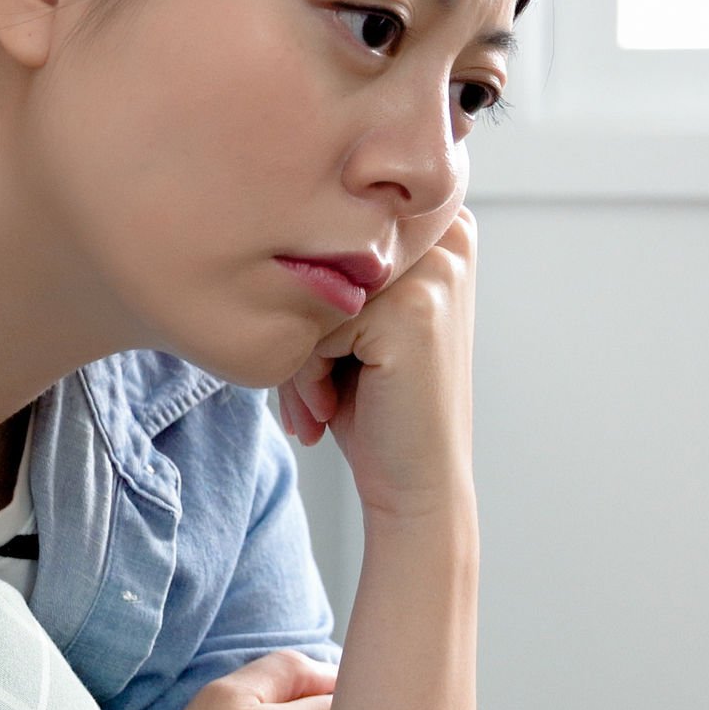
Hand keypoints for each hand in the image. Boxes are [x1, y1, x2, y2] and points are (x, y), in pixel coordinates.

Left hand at [278, 203, 476, 520]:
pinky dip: (308, 372)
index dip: (308, 293)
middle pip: (324, 256)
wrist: (416, 485)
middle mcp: (448, 234)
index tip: (319, 356)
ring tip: (318, 404)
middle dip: (299, 326)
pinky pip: (318, 323)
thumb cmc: (375, 405)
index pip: (330, 231)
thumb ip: (334, 264)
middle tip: (309, 393)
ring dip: (299, 356)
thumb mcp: (355, 319)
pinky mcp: (414, 307)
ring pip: (316, 290)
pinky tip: (332, 408)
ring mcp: (436, 270)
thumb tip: (260, 224)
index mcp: (440, 223)